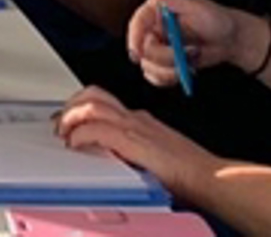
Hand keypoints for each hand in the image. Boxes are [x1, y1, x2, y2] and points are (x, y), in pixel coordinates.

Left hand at [55, 86, 223, 199]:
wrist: (209, 176)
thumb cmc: (189, 171)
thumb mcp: (155, 155)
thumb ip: (134, 151)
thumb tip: (112, 157)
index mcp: (141, 120)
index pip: (104, 102)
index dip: (81, 108)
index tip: (69, 121)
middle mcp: (136, 118)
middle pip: (94, 95)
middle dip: (71, 106)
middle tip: (60, 124)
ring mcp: (135, 127)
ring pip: (91, 106)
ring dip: (71, 118)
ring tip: (63, 133)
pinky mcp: (133, 141)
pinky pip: (97, 130)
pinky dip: (81, 135)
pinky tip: (76, 145)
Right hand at [126, 0, 254, 87]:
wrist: (231, 40)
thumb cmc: (216, 19)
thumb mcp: (194, 6)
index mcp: (156, 12)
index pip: (137, 24)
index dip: (135, 39)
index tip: (139, 53)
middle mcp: (154, 30)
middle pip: (144, 50)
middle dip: (165, 57)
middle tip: (188, 52)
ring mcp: (159, 48)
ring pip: (149, 66)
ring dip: (171, 69)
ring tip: (192, 58)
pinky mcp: (164, 64)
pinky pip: (156, 77)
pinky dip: (168, 78)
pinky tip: (184, 70)